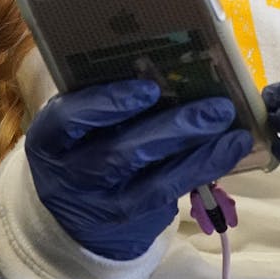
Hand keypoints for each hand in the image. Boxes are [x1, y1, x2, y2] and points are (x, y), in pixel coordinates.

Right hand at [25, 79, 252, 259]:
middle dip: (171, 129)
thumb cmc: (79, 145)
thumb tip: (159, 60)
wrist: (73, 215)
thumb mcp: (73, 123)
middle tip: (214, 106)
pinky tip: (228, 149)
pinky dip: (203, 168)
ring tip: (231, 127)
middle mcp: (71, 174)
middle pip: (119, 153)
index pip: (68, 119)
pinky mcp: (132, 218)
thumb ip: (99, 98)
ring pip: (152, 179)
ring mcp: (102, 202)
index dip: (106, 104)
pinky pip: (170, 193)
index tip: (148, 89)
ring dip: (198, 151)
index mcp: (49, 139)